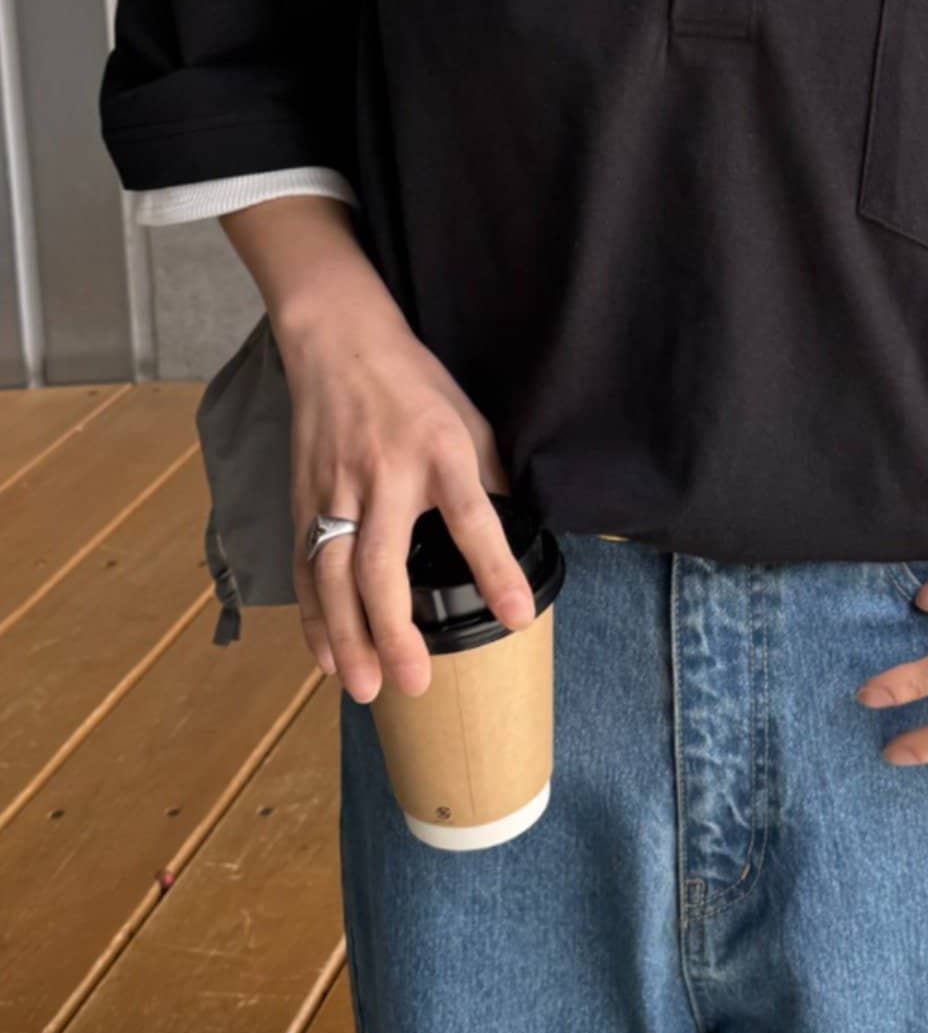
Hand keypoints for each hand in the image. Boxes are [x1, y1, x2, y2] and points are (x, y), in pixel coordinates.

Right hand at [280, 307, 536, 704]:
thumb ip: (489, 476)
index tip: (517, 617)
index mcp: (439, 451)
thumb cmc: (414, 384)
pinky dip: (313, 616)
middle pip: (382, 565)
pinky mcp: (303, 498)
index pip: (473, 518)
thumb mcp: (470, 418)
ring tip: (366, 688)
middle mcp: (384, 475)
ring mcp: (336, 489)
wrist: (338, 344)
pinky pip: (305, 567)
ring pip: (333, 577)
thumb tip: (519, 531)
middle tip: (413, 682)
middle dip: (394, 631)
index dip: (496, 570)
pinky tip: (328, 655)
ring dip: (348, 638)